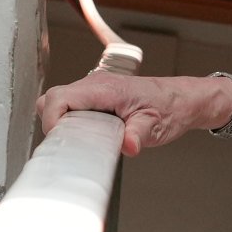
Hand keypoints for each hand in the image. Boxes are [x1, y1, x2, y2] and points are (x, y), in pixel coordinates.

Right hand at [38, 70, 231, 153]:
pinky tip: (86, 137)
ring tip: (78, 142)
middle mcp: (95, 85)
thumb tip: (129, 146)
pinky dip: (70, 121)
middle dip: (52, 123)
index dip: (50, 119)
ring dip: (61, 123)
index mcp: (105, 89)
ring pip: (59, 102)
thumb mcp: (156, 126)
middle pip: (52, 99)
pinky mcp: (96, 97)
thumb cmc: (170, 108)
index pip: (59, 97)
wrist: (182, 99)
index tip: (57, 140)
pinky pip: (71, 106)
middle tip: (68, 144)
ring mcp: (93, 90)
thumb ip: (139, 135)